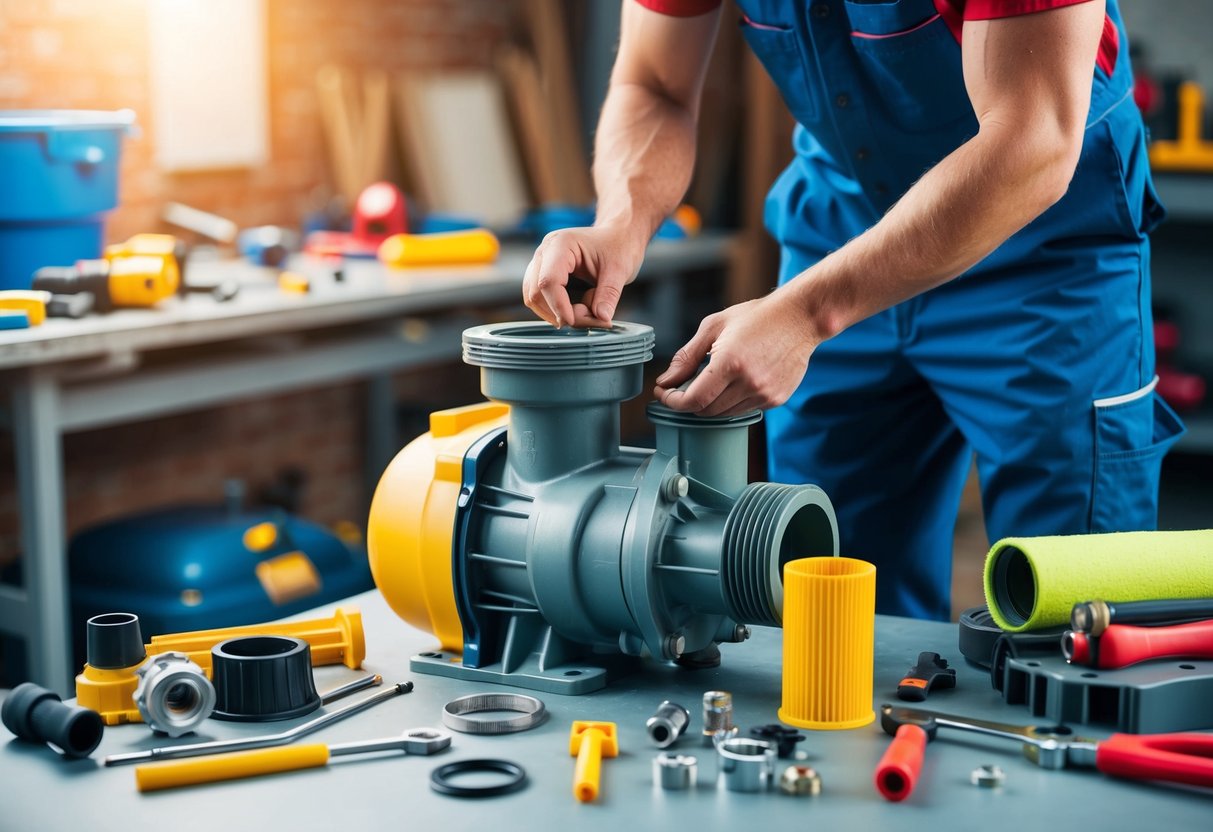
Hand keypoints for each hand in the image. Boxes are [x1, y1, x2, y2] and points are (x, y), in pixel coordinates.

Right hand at [522, 226, 644, 327]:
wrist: (617, 236)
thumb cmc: (618, 246)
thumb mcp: (620, 270)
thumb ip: (609, 295)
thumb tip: (601, 318)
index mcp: (562, 243)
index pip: (548, 280)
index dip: (559, 306)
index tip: (575, 322)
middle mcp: (546, 250)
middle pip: (535, 292)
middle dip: (558, 312)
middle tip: (588, 318)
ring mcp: (541, 261)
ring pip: (532, 297)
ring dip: (553, 313)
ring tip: (583, 312)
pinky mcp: (543, 272)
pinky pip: (538, 297)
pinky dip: (553, 309)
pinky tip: (573, 310)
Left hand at [654, 295, 817, 416]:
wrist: (800, 318)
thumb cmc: (757, 317)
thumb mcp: (714, 327)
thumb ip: (686, 356)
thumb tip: (665, 381)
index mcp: (730, 363)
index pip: (693, 400)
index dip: (673, 401)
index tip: (664, 394)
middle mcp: (749, 382)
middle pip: (706, 410)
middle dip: (688, 401)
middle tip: (681, 386)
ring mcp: (764, 394)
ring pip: (724, 413)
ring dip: (710, 402)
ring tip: (711, 380)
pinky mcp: (775, 399)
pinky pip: (743, 409)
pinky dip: (731, 401)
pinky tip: (734, 381)